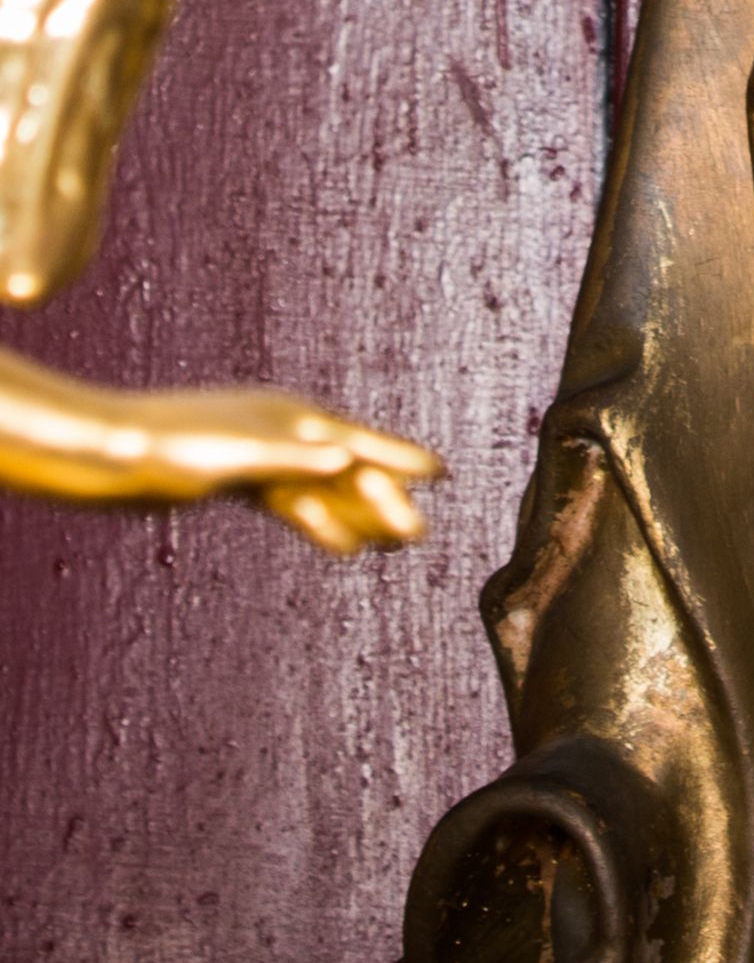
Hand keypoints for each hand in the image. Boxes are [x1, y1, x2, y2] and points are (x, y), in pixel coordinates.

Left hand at [149, 386, 441, 553]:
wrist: (104, 451)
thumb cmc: (161, 450)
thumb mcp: (230, 455)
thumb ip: (289, 456)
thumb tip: (346, 457)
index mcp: (286, 420)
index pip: (356, 442)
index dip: (399, 459)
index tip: (442, 474)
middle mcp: (279, 430)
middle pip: (344, 467)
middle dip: (384, 497)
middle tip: (420, 533)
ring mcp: (257, 453)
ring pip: (321, 486)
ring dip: (356, 512)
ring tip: (392, 541)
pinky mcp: (235, 475)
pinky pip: (292, 499)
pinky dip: (319, 518)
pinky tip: (337, 541)